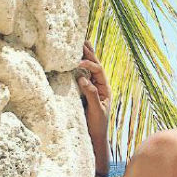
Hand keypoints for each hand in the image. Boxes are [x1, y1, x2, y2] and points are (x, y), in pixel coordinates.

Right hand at [77, 41, 110, 166]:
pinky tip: (71, 60)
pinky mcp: (82, 93)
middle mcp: (99, 86)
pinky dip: (76, 67)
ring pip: (88, 70)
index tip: (78, 63)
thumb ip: (91, 94)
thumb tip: (83, 79)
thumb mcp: (96, 110)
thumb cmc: (97, 125)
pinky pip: (80, 77)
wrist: (94, 137)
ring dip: (84, 56)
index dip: (89, 64)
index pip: (98, 71)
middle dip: (88, 53)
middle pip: (94, 66)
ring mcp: (91, 88)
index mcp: (105, 88)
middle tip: (81, 39)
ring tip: (79, 43)